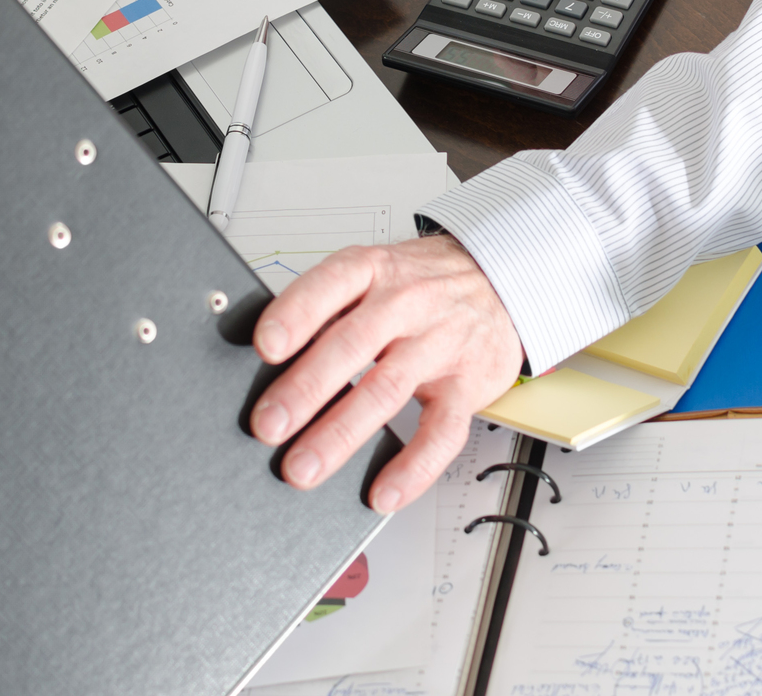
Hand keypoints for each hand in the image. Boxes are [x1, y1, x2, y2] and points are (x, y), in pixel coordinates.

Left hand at [248, 234, 523, 511]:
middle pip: (352, 345)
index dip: (296, 314)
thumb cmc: (419, 283)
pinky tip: (383, 492)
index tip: (264, 347)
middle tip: (268, 425)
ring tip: (303, 466)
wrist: (497, 280)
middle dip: (306, 389)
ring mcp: (439, 345)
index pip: (330, 285)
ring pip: (386, 390)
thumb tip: (268, 359)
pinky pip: (441, 432)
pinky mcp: (468, 385)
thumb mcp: (373, 273)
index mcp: (373, 270)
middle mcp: (406, 304)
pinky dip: (412, 467)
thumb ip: (328, 307)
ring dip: (340, 434)